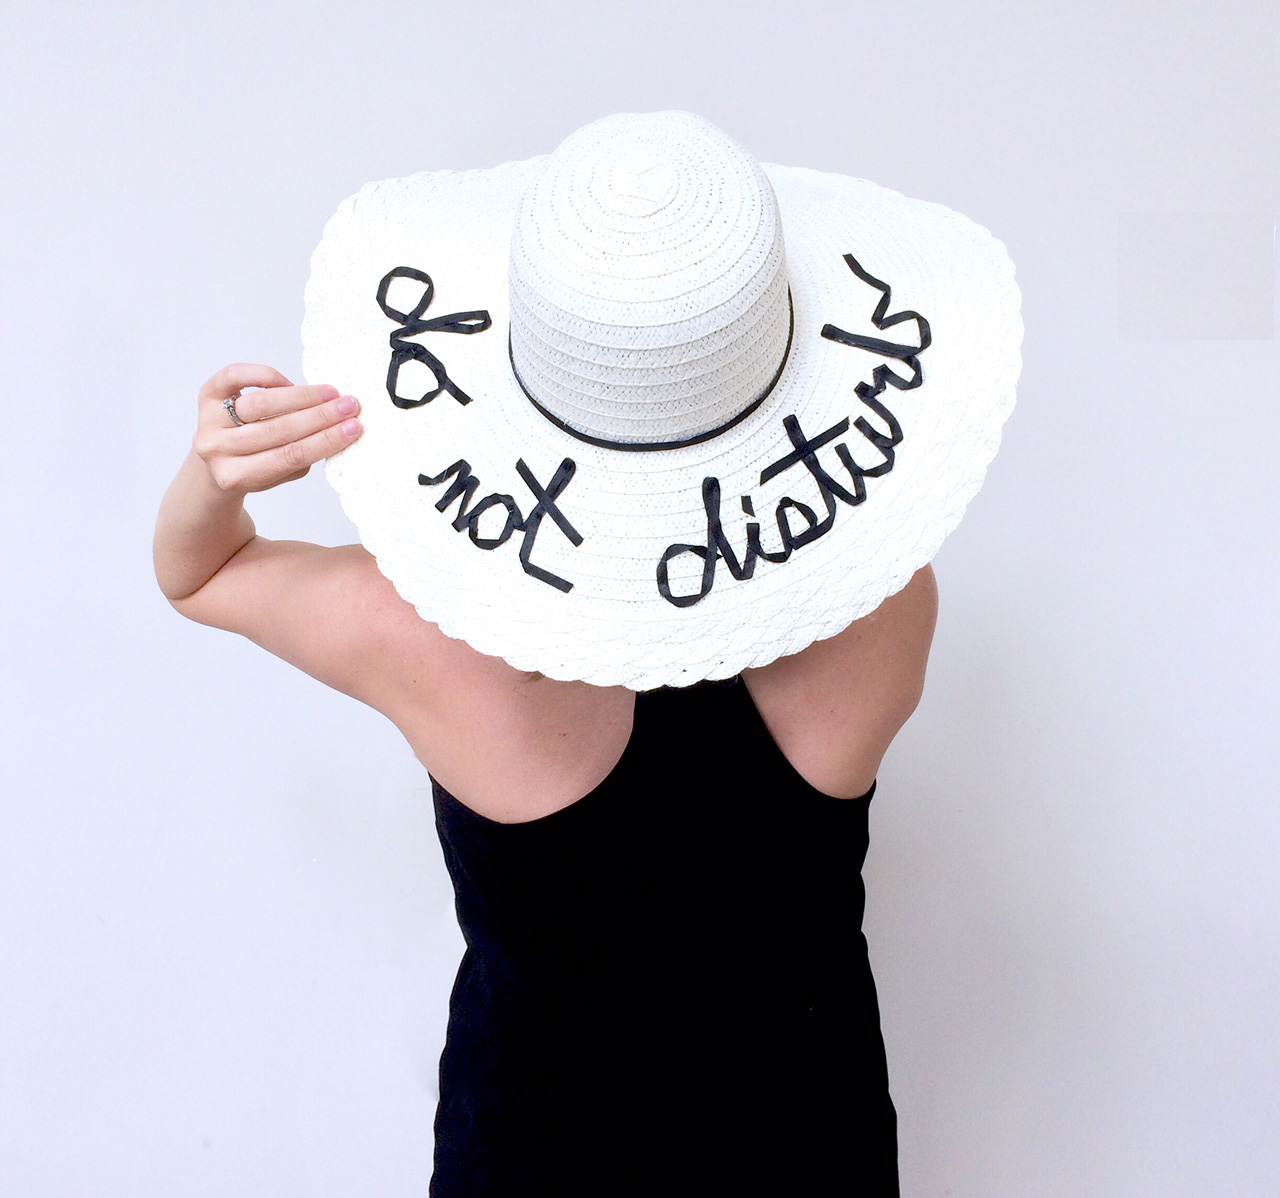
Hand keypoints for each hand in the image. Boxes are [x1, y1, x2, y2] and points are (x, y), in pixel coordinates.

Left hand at [194, 362, 361, 493]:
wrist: (214, 462)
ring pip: (261, 404)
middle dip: (320, 416)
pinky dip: (265, 375)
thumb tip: (337, 429)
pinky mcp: (206, 395)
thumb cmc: (254, 467)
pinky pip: (235, 376)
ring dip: (301, 397)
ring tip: (329, 393)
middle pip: (278, 429)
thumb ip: (302, 458)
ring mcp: (208, 421)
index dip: (325, 441)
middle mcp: (217, 449)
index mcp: (235, 476)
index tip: (353, 428)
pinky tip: (288, 383)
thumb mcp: (278, 476)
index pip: (290, 456)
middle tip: (348, 406)